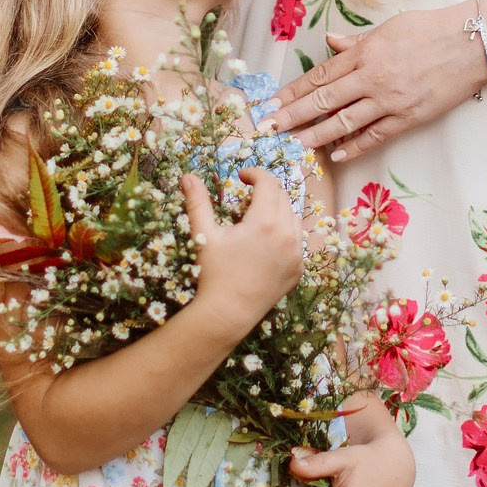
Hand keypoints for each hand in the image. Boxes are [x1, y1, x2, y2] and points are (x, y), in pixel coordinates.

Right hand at [180, 170, 302, 336]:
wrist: (228, 313)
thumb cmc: (213, 272)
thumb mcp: (204, 235)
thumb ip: (198, 202)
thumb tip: (188, 176)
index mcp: (265, 221)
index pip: (269, 183)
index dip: (255, 173)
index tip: (241, 176)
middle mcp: (287, 233)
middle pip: (282, 197)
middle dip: (265, 191)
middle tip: (245, 198)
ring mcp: (296, 252)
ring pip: (293, 217)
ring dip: (277, 210)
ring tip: (256, 219)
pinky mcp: (298, 268)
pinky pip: (297, 240)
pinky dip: (284, 233)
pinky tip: (265, 242)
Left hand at [278, 5, 486, 162]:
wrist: (473, 42)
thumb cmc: (431, 29)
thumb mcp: (389, 27)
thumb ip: (357, 41)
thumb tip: (331, 42)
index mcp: (364, 53)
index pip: (320, 76)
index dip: (292, 91)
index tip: (271, 102)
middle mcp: (371, 78)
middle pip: (323, 100)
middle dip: (292, 115)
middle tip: (267, 128)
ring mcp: (390, 100)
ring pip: (343, 122)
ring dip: (315, 136)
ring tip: (292, 146)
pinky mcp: (409, 117)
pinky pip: (375, 135)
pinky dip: (354, 146)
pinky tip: (335, 155)